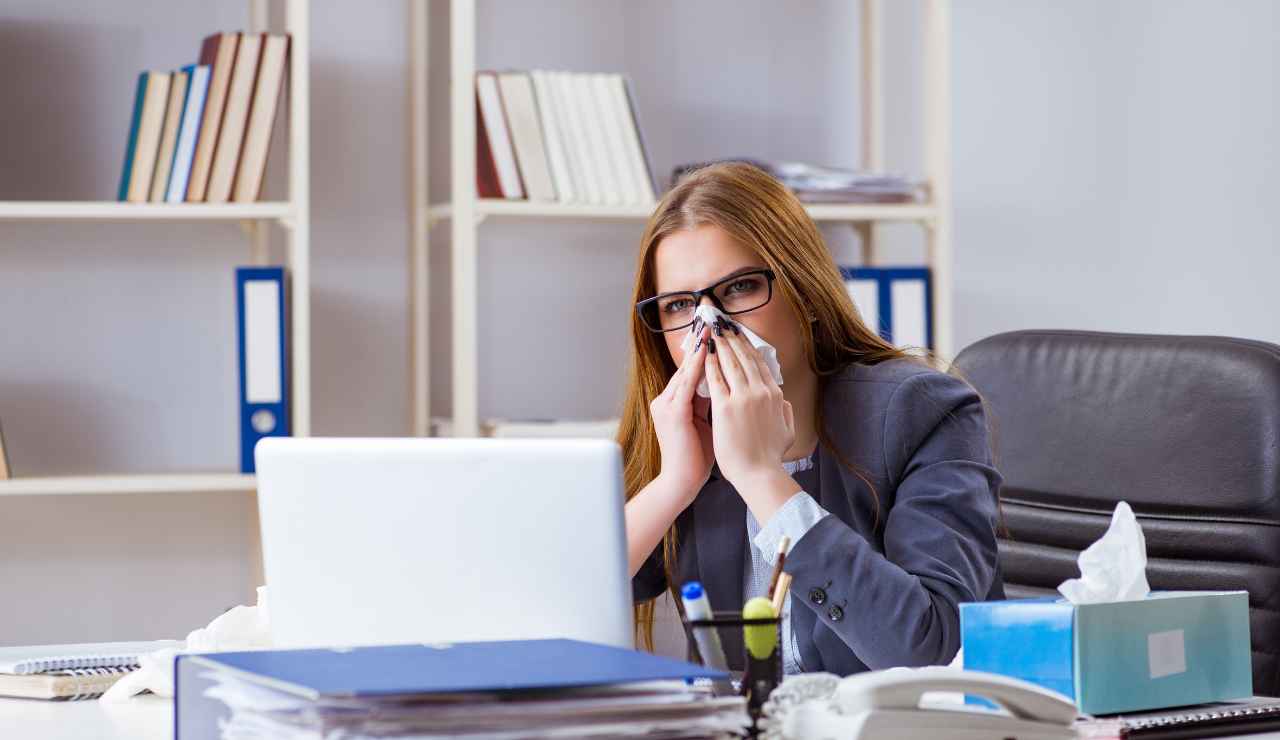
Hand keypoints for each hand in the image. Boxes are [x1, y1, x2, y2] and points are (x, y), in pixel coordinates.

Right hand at [650, 324, 714, 504]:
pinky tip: (709, 352)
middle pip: (687, 364)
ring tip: (712, 328)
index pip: (692, 370)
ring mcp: (666, 404)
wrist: (682, 482)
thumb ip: (711, 403)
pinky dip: (698, 366)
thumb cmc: (696, 457)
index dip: (705, 350)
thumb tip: (727, 385)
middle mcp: (666, 399)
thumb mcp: (705, 423)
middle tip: (713, 319)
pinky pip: (687, 383)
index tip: (717, 331)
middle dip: (702, 341)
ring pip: (686, 370)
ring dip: (700, 348)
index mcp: (674, 402)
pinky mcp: (672, 412)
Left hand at [704, 317, 795, 492]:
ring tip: (713, 331)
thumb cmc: (771, 457)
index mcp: (775, 396)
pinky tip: (704, 353)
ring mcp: (744, 398)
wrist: (759, 474)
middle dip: (733, 338)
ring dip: (721, 345)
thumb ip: (785, 413)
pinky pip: (716, 379)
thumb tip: (784, 402)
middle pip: (745, 358)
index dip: (749, 347)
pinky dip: (709, 364)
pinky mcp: (726, 407)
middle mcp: (761, 392)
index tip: (740, 336)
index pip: (760, 365)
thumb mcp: (788, 431)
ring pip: (731, 363)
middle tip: (724, 324)